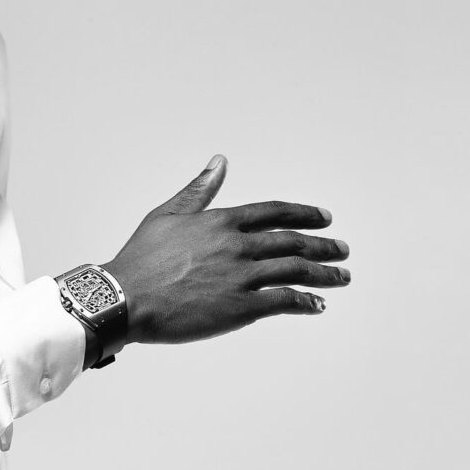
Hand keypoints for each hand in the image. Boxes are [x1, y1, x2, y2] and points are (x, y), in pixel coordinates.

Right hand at [103, 156, 349, 343]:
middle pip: (291, 242)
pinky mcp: (241, 308)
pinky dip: (305, 302)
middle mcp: (236, 245)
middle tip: (342, 249)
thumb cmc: (142, 257)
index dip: (303, 214)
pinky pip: (284, 302)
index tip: (324, 218)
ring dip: (323, 274)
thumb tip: (219, 162)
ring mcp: (241, 277)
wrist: (128, 297)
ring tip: (341, 276)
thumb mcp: (167, 214)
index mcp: (220, 220)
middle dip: (322, 245)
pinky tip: (317, 305)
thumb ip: (198, 189)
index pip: (273, 212)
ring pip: (295, 271)